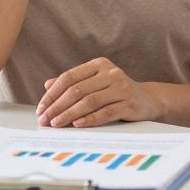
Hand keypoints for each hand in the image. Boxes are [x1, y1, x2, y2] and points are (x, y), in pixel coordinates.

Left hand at [36, 57, 159, 127]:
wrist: (148, 100)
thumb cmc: (116, 92)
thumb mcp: (95, 83)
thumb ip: (73, 83)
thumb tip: (47, 85)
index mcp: (99, 64)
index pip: (69, 77)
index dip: (52, 94)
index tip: (41, 108)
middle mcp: (110, 73)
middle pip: (77, 90)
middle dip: (57, 106)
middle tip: (45, 120)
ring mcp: (122, 87)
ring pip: (89, 101)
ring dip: (69, 114)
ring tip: (57, 124)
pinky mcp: (130, 103)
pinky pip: (106, 112)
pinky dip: (90, 119)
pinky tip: (77, 124)